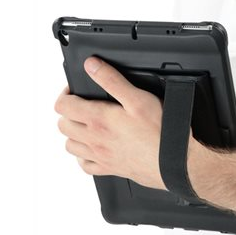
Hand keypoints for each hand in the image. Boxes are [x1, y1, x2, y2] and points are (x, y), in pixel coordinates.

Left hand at [54, 56, 168, 189]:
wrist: (172, 159)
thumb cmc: (160, 131)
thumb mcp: (138, 98)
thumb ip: (111, 80)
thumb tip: (92, 66)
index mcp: (99, 119)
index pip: (63, 105)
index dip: (66, 94)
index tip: (75, 90)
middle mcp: (95, 139)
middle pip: (63, 125)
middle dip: (69, 112)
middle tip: (82, 105)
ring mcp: (100, 156)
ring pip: (70, 145)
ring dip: (73, 133)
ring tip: (87, 125)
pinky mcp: (109, 169)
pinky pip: (84, 165)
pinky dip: (83, 156)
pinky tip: (93, 148)